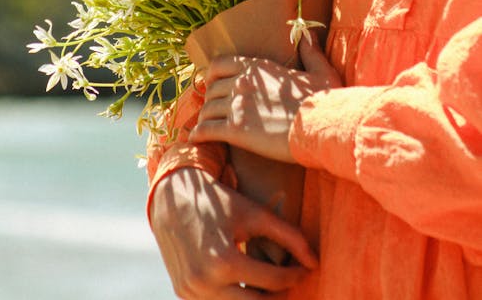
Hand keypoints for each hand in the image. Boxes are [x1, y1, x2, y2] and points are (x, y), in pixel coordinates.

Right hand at [150, 167, 317, 298]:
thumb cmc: (219, 202)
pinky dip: (234, 298)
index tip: (305, 269)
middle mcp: (204, 283)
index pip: (273, 281)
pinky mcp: (183, 295)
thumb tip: (315, 263)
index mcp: (224, 261)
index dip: (294, 276)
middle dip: (278, 295)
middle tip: (289, 281)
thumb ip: (289, 236)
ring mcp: (191, 293)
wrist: (172, 198)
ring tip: (270, 284)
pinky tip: (247, 284)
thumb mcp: (254, 213)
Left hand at [189, 35, 341, 161]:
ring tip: (207, 128)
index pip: (219, 64)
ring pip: (207, 110)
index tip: (212, 84)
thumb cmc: (324, 101)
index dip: (211, 75)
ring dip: (205, 119)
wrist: (321, 127)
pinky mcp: (236, 130)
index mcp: (257, 67)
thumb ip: (311, 52)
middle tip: (213, 111)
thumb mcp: (321, 71)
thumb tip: (308, 33)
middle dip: (210, 100)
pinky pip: (206, 130)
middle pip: (211, 89)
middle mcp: (242, 82)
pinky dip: (199, 135)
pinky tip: (198, 140)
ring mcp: (237, 105)